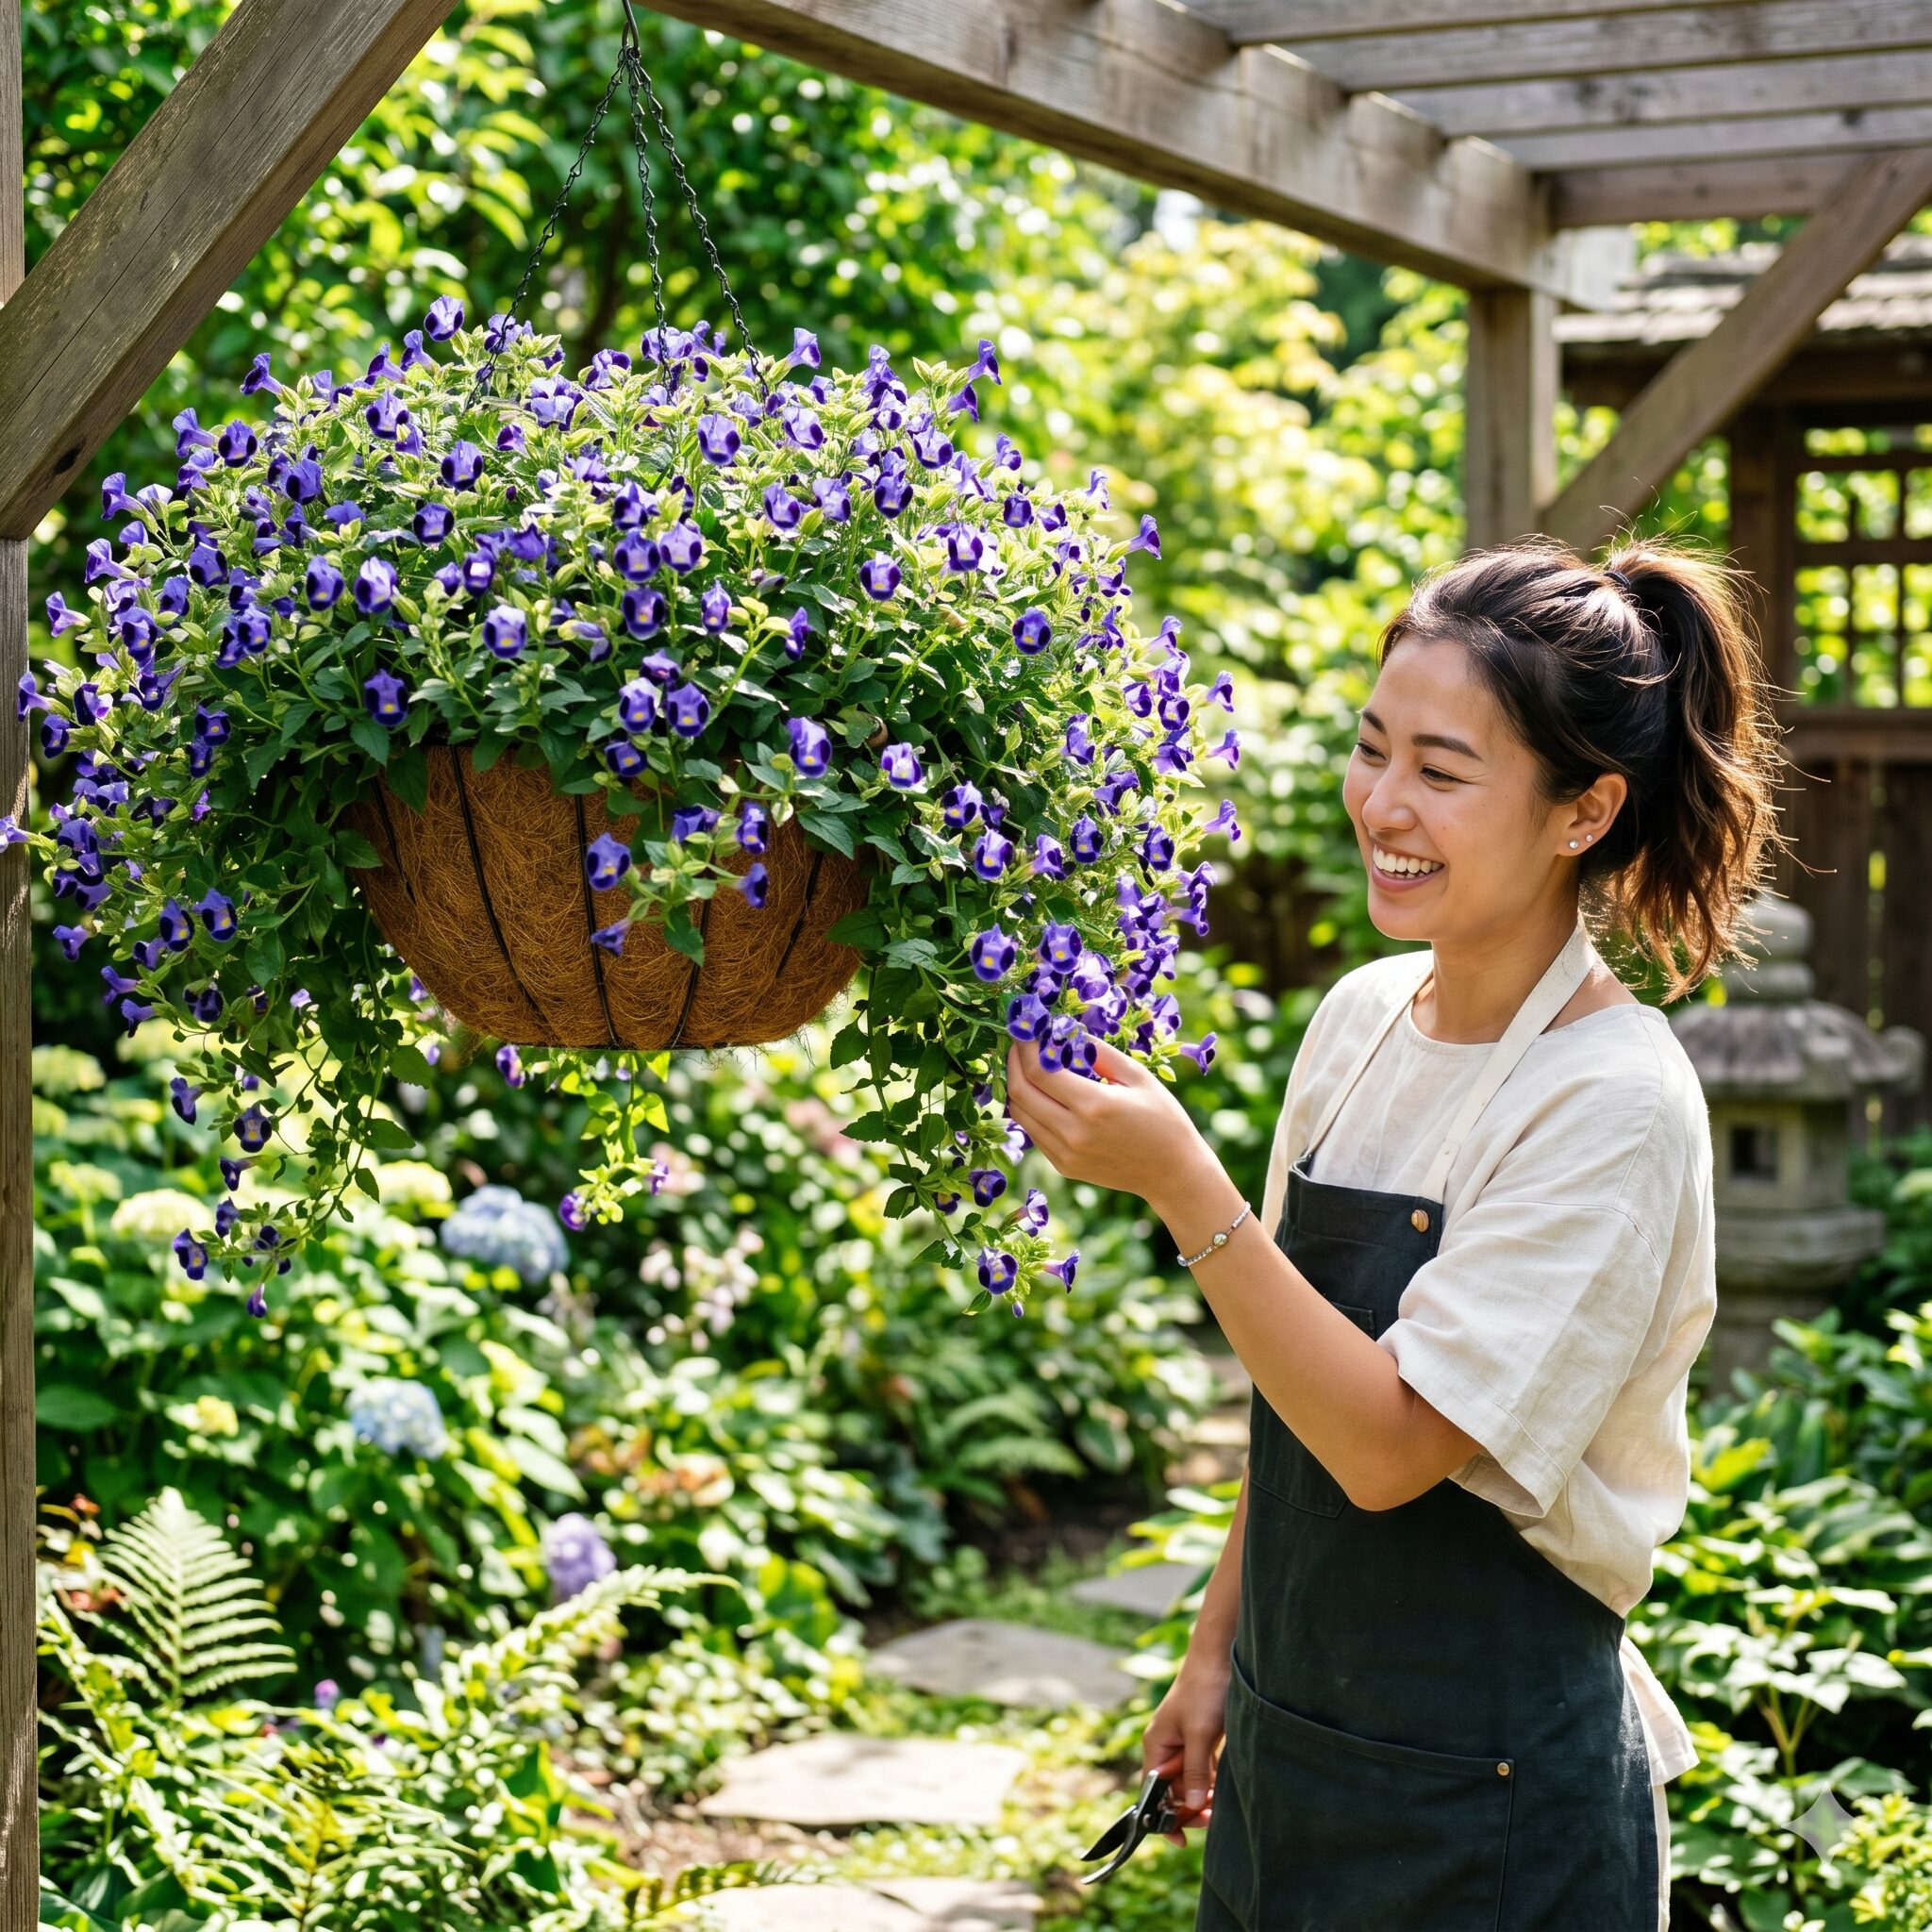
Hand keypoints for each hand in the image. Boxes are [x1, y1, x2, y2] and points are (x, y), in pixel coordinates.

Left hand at [1005, 1036, 1210, 1204]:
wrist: (1172, 1172)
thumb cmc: (1162, 1118)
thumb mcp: (1138, 1076)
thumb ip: (1099, 1051)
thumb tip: (1066, 1031)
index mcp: (1094, 1105)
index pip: (1039, 1072)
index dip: (1025, 1048)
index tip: (1025, 1030)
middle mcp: (1073, 1133)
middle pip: (1020, 1092)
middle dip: (1013, 1063)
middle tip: (1019, 1044)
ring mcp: (1065, 1154)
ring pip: (1020, 1115)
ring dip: (1016, 1087)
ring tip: (1025, 1066)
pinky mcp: (1064, 1166)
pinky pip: (1033, 1132)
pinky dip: (1029, 1109)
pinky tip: (1041, 1094)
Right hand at [1142, 1655, 1229, 1842]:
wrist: (1220, 1656)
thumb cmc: (1204, 1690)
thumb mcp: (1199, 1733)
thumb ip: (1194, 1770)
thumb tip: (1192, 1805)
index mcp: (1157, 1746)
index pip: (1152, 1792)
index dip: (1163, 1817)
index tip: (1180, 1839)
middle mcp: (1168, 1747)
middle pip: (1173, 1791)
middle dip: (1189, 1808)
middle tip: (1211, 1818)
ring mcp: (1186, 1743)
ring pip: (1190, 1782)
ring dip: (1202, 1797)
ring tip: (1219, 1806)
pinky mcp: (1204, 1739)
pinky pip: (1204, 1770)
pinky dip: (1211, 1782)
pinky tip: (1222, 1790)